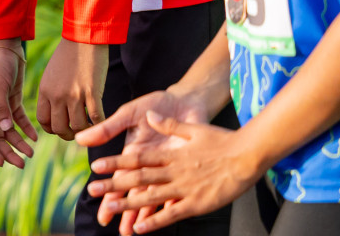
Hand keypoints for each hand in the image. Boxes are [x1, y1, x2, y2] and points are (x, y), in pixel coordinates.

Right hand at [0, 42, 38, 166]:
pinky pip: (19, 121)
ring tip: (31, 154)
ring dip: (19, 143)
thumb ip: (1, 109)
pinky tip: (35, 137)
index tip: (2, 163)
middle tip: (22, 164)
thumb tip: (4, 129)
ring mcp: (2, 108)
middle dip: (9, 152)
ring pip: (9, 132)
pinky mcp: (13, 102)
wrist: (7, 49)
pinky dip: (26, 129)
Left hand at [37, 37, 106, 139]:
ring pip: (78, 127)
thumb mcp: (51, 74)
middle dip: (68, 135)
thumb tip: (57, 114)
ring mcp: (75, 94)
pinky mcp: (92, 92)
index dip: (53, 130)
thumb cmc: (69, 55)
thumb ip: (52, 93)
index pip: (43, 121)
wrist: (84, 37)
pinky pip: (96, 118)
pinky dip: (99, 123)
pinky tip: (102, 121)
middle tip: (78, 132)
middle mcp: (57, 95)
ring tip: (90, 126)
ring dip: (85, 131)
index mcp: (45, 90)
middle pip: (59, 128)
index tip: (62, 128)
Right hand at [77, 87, 213, 233]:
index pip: (119, 178)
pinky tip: (166, 218)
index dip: (110, 194)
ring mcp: (166, 169)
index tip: (102, 210)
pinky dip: (173, 204)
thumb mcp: (128, 114)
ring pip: (154, 197)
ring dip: (145, 214)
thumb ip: (107, 128)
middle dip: (127, 211)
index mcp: (133, 154)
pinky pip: (179, 190)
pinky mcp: (184, 168)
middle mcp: (148, 166)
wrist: (185, 100)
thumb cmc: (155, 105)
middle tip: (119, 230)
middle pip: (135, 193)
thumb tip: (79, 138)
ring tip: (136, 230)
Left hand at [86, 112, 262, 233]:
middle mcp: (173, 171)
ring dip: (128, 204)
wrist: (247, 155)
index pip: (137, 158)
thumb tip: (150, 115)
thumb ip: (169, 125)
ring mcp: (184, 188)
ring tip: (109, 209)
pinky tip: (140, 228)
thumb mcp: (192, 128)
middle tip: (92, 189)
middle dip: (114, 185)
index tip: (97, 166)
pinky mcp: (196, 203)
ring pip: (150, 198)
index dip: (115, 162)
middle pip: (138, 179)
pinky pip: (171, 214)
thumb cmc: (221, 140)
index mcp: (170, 153)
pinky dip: (155, 221)